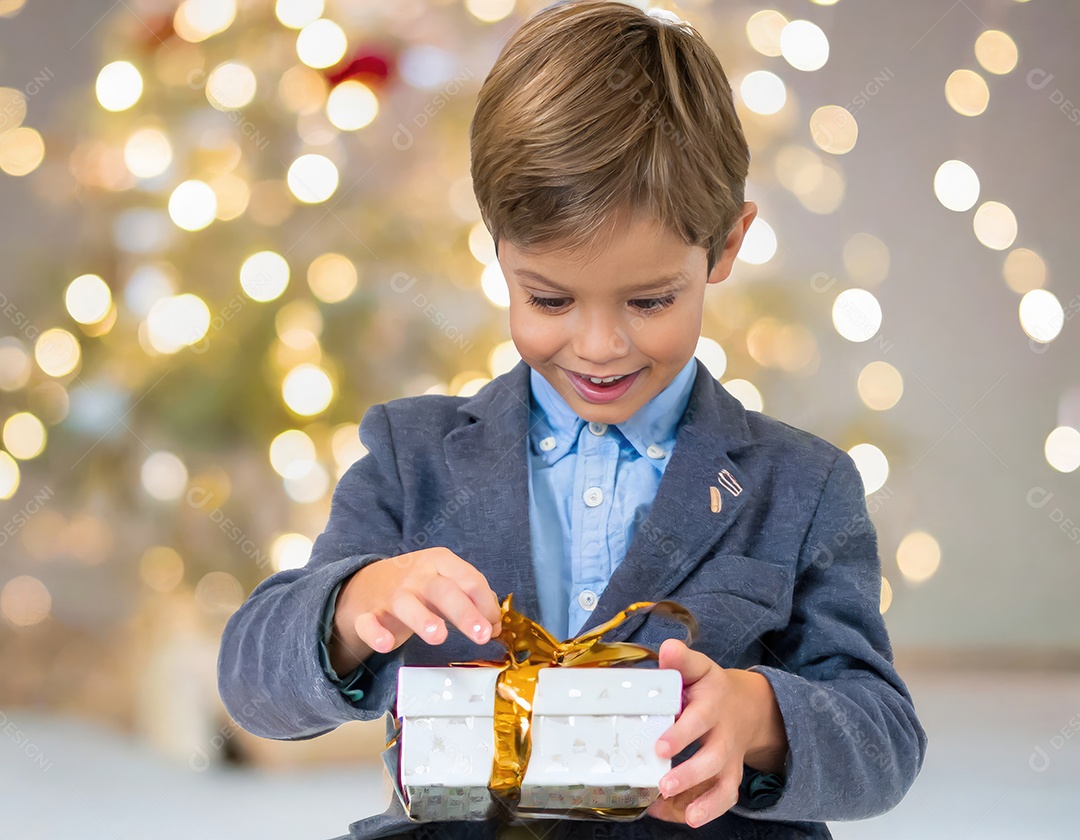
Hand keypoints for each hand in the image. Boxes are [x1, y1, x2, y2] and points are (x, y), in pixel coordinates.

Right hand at [327, 547, 501, 674]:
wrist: (367, 584)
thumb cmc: (419, 586)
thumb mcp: (447, 582)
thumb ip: (472, 600)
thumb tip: (495, 624)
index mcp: (440, 562)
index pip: (468, 579)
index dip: (485, 604)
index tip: (494, 627)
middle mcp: (416, 576)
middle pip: (442, 590)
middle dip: (464, 611)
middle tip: (482, 634)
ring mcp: (391, 594)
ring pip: (407, 604)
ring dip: (423, 619)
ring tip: (438, 636)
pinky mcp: (368, 615)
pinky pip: (369, 624)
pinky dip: (376, 633)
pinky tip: (386, 644)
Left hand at [646, 639, 787, 827]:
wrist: (749, 705)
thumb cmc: (710, 686)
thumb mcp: (698, 667)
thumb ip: (681, 659)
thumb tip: (666, 649)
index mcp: (713, 703)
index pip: (699, 719)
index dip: (681, 734)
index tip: (660, 746)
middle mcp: (724, 734)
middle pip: (713, 758)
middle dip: (690, 774)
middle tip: (664, 785)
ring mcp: (729, 758)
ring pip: (724, 783)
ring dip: (705, 801)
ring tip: (686, 816)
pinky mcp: (730, 775)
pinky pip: (725, 798)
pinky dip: (708, 810)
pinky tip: (686, 818)